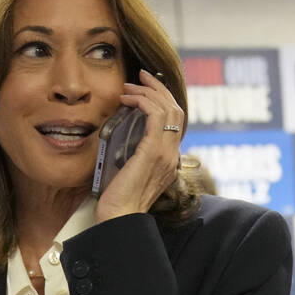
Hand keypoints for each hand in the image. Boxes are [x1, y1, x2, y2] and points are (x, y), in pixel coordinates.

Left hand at [94, 70, 183, 222]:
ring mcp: (165, 153)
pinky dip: (143, 101)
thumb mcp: (129, 172)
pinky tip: (129, 99)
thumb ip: (133, 156)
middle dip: (158, 88)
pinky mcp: (153, 152)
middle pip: (176, 109)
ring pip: (168, 108)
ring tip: (129, 86)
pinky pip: (155, 116)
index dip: (162, 99)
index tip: (144, 88)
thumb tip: (122, 139)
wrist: (120, 218)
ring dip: (148, 92)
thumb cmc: (119, 201)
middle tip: (140, 76)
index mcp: (169, 159)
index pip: (174, 121)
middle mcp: (172, 154)